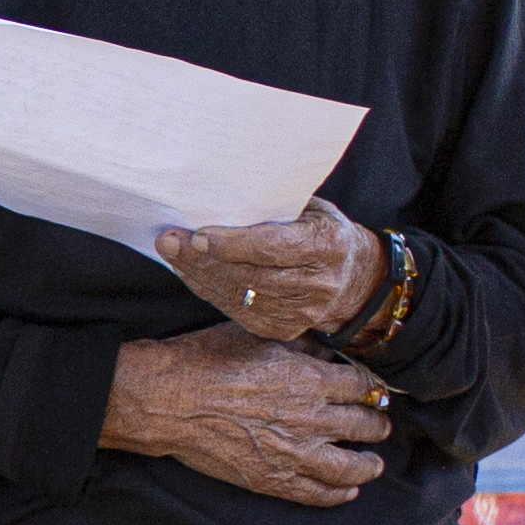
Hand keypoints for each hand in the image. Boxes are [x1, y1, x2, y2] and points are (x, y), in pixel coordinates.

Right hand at [97, 327, 389, 504]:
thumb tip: (322, 349)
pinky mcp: (273, 480)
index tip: (373, 391)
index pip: (361, 385)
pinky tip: (348, 491)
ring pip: (351, 466)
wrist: (167, 401)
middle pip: (364, 424)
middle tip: (380, 424)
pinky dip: (339, 494)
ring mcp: (294, 453)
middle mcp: (311, 418)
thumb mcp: (256, 337)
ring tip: (375, 464)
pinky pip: (318, 493)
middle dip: (377, 424)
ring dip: (369, 464)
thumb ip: (297, 346)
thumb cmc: (205, 361)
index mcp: (309, 378)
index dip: (372, 388)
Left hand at [153, 197, 387, 346]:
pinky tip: (190, 272)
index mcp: (328, 246)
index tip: (199, 234)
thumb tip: (219, 195)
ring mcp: (301, 312)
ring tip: (172, 252)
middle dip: (203, 259)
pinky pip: (237, 311)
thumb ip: (275, 207)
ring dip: (199, 275)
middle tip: (169, 241)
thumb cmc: (322, 232)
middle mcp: (317, 284)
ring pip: (239, 296)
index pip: (274, 248)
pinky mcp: (283, 329)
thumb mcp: (312, 210)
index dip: (234, 244)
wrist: (355, 280)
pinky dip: (209, 290)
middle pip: (249, 275)